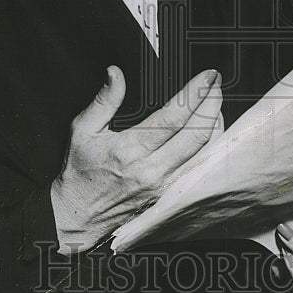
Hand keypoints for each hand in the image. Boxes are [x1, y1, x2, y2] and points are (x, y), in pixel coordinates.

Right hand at [51, 66, 222, 254]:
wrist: (76, 219)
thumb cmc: (78, 174)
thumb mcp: (82, 130)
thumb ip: (104, 100)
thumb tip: (115, 73)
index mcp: (130, 149)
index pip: (174, 116)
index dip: (195, 93)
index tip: (207, 77)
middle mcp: (152, 170)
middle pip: (197, 134)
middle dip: (212, 104)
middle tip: (216, 84)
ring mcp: (163, 186)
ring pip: (204, 153)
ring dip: (215, 126)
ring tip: (214, 104)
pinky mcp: (168, 196)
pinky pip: (197, 169)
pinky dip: (208, 148)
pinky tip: (209, 133)